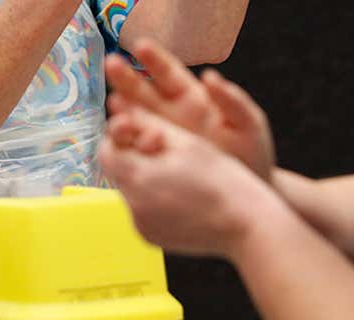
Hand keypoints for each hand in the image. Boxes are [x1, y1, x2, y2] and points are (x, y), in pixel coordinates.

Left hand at [99, 108, 277, 258]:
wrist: (247, 224)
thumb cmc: (222, 179)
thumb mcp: (183, 140)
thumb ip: (145, 124)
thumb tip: (120, 116)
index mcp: (138, 180)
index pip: (106, 151)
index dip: (120, 135)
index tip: (140, 129)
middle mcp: (134, 208)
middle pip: (118, 171)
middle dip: (133, 154)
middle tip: (163, 146)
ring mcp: (142, 227)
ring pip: (130, 190)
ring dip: (143, 175)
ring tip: (176, 169)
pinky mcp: (153, 238)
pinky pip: (142, 211)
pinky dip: (153, 198)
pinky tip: (179, 191)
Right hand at [105, 39, 274, 180]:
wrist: (247, 195)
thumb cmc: (252, 154)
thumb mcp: (249, 124)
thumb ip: (232, 101)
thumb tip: (210, 76)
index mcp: (193, 98)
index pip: (169, 73)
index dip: (154, 60)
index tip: (140, 46)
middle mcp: (171, 113)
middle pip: (143, 90)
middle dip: (126, 76)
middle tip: (111, 63)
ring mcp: (161, 136)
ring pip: (134, 117)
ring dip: (122, 107)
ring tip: (112, 100)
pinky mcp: (155, 160)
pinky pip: (135, 146)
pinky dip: (126, 140)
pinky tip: (118, 136)